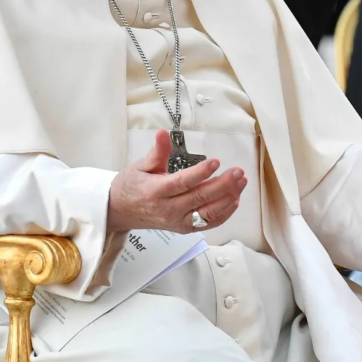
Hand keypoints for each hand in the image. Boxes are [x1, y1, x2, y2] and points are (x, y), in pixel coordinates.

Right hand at [107, 130, 246, 233]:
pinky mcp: (185, 228)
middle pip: (200, 198)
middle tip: (237, 171)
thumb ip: (156, 152)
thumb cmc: (130, 187)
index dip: (201, 173)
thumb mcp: (139, 166)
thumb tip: (162, 133)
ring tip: (241, 182)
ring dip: (228, 198)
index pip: (183, 183)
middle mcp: (169, 209)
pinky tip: (235, 200)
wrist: (120, 212)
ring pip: (208, 213)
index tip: (215, 161)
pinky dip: (225, 213)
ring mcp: (178, 221)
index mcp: (156, 191)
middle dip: (223, 185)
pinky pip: (209, 223)